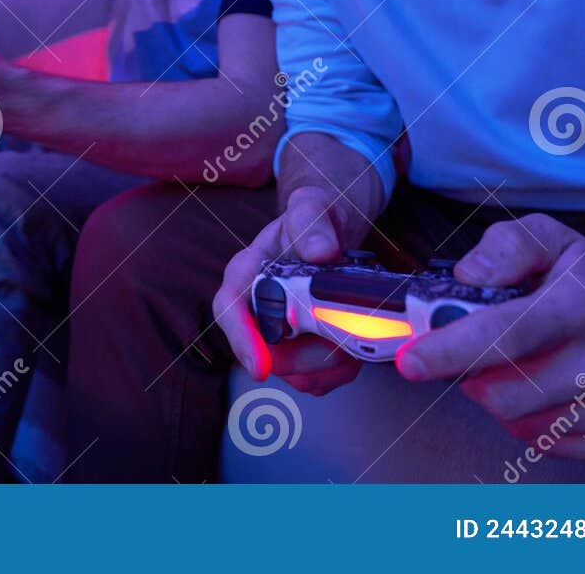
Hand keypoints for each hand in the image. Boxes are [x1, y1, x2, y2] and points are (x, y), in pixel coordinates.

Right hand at [212, 184, 374, 394]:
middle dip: (308, 355)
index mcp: (245, 275)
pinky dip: (339, 370)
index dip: (242, 341)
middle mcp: (255, 310)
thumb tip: (320, 251)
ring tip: (354, 337)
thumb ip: (310, 220)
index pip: (230, 311)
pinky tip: (354, 347)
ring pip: (295, 372)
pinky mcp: (300, 350)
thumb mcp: (310, 207)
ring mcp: (277, 335)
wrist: (328, 234)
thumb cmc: (311, 220)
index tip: (259, 366)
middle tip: (343, 338)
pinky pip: (315, 378)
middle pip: (268, 353)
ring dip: (328, 364)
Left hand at [396, 214, 584, 461]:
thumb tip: (466, 276)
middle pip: (503, 392)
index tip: (412, 362)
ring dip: (502, 397)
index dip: (450, 350)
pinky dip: (533, 420)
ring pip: (521, 424)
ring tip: (522, 364)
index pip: (506, 335)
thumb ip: (504, 246)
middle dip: (473, 374)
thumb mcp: (551, 238)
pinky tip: (550, 389)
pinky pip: (549, 445)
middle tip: (478, 351)